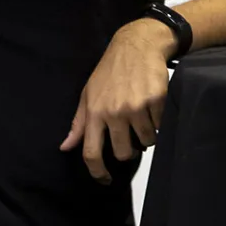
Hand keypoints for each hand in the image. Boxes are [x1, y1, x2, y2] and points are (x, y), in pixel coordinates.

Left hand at [60, 19, 175, 183]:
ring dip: (146, 136)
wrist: (137, 45)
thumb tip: (65, 147)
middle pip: (123, 153)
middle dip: (128, 151)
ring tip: (143, 119)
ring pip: (146, 142)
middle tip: (130, 138)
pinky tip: (153, 108)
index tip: (104, 180)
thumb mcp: (88, 94)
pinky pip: (160, 126)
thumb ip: (79, 124)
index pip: (91, 152)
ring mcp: (137, 107)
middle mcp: (115, 113)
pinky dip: (158, 122)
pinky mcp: (157, 101)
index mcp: (95, 113)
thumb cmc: (110, 71)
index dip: (97, 172)